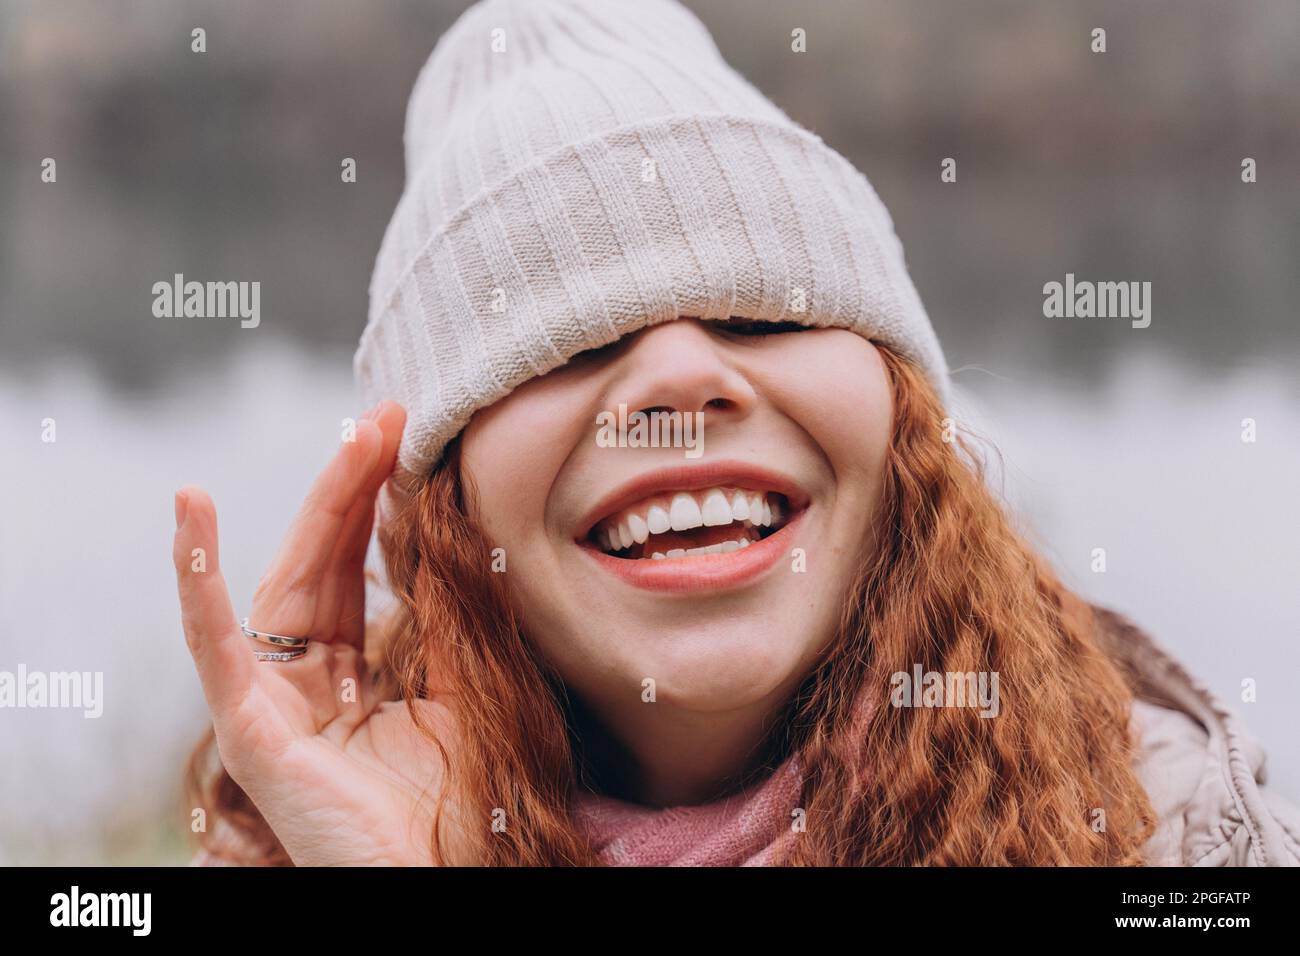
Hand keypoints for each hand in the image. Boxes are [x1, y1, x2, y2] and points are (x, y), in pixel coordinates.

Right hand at [173, 401, 473, 865]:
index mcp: (351, 671)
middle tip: (388, 416)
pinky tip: (192, 509)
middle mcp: (307, 677)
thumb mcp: (457, 690)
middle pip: (324, 564)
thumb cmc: (449, 804)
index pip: (359, 570)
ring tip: (352, 439)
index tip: (411, 441)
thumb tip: (456, 535)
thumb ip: (447, 620)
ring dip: (315, 508)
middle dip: (354, 487)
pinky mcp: (250, 728)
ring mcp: (274, 699)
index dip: (380, 506)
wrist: (438, 884)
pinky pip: (215, 646)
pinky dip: (196, 577)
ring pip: (284, 584)